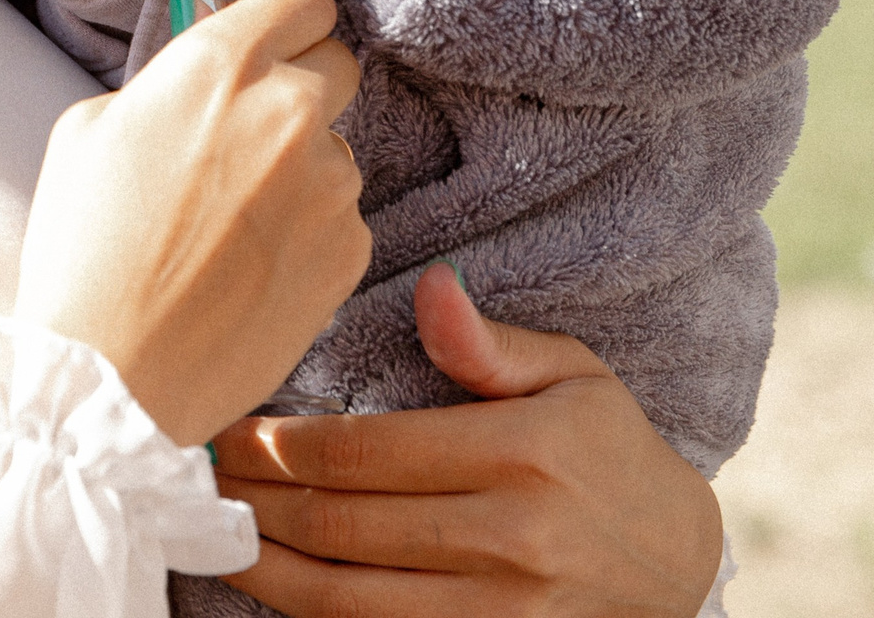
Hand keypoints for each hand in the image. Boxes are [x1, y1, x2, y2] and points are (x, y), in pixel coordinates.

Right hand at [16, 0, 368, 447]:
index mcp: (215, 64)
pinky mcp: (351, 249)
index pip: (302, 0)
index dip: (287, 20)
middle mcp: (287, 110)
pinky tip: (251, 266)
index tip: (274, 41)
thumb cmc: (83, 249)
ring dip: (301, 169)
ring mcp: (329, 182)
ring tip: (233, 223)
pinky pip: (342, 216)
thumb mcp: (88, 129)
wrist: (113, 372)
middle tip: (249, 134)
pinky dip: (308, 232)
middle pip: (339, 65)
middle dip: (302, 88)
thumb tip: (204, 80)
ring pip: (337, 149)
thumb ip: (164, 84)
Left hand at [212, 263, 724, 614]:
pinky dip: (316, 617)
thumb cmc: (608, 452)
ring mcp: (505, 613)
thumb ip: (489, 343)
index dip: (278, 444)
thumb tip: (431, 289)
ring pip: (349, 598)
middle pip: (343, 524)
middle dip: (254, 502)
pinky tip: (273, 584)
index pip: (364, 452)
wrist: (682, 565)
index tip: (221, 430)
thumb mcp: (572, 376)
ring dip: (266, 567)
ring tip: (212, 532)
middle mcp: (512, 539)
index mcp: (522, 455)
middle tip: (192, 478)